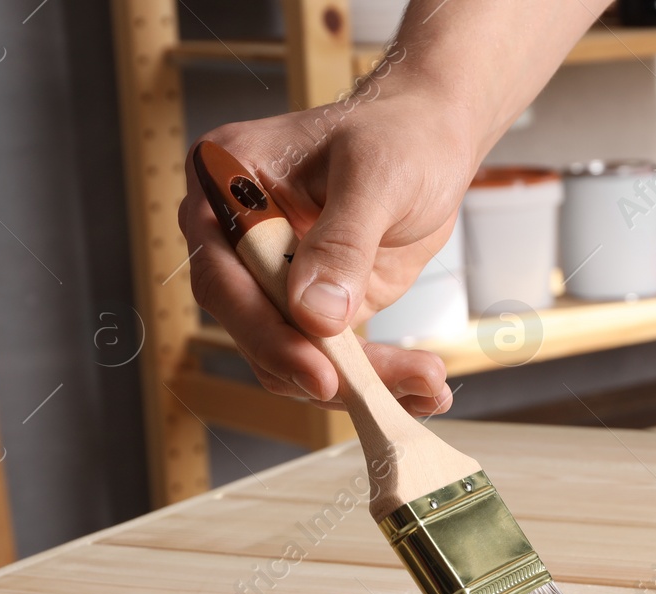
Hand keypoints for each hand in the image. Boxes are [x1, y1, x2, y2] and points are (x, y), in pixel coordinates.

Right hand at [179, 90, 465, 416]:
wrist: (432, 141)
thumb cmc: (397, 134)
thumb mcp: (375, 175)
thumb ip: (342, 241)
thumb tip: (315, 315)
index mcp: (225, 186)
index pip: (222, 276)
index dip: (264, 332)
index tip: (318, 370)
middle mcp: (238, 240)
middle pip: (255, 329)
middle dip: (320, 370)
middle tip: (379, 397)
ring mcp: (277, 278)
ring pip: (296, 357)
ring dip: (361, 384)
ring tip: (427, 386)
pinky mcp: (318, 308)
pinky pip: (338, 359)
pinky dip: (380, 379)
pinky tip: (425, 389)